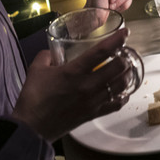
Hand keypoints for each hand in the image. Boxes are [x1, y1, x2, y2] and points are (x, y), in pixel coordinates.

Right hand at [11, 28, 134, 141]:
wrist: (31, 128)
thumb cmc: (33, 97)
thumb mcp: (36, 69)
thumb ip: (46, 56)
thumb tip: (53, 52)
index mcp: (74, 71)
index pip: (100, 52)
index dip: (116, 40)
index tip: (125, 32)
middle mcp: (88, 85)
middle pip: (118, 68)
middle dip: (125, 57)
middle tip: (125, 53)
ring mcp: (93, 101)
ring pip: (122, 85)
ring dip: (127, 74)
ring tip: (126, 69)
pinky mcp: (94, 114)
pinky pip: (116, 105)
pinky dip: (123, 96)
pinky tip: (123, 91)